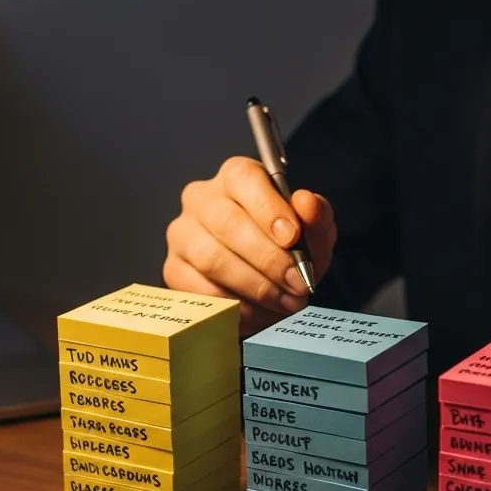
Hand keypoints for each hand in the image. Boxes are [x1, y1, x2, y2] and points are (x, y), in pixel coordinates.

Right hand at [164, 157, 336, 335]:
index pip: (244, 179)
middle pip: (226, 222)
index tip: (293, 238)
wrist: (268, 275)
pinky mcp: (174, 270)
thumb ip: (316, 214)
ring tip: (286, 303)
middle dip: (268, 259)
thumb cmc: (287, 244)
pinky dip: (237, 307)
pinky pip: (201, 291)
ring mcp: (182, 235)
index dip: (268, 209)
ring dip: (255, 287)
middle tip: (298, 283)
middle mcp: (201, 199)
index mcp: (236, 176)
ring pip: (212, 259)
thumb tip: (306, 203)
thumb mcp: (313, 229)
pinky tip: (263, 313)